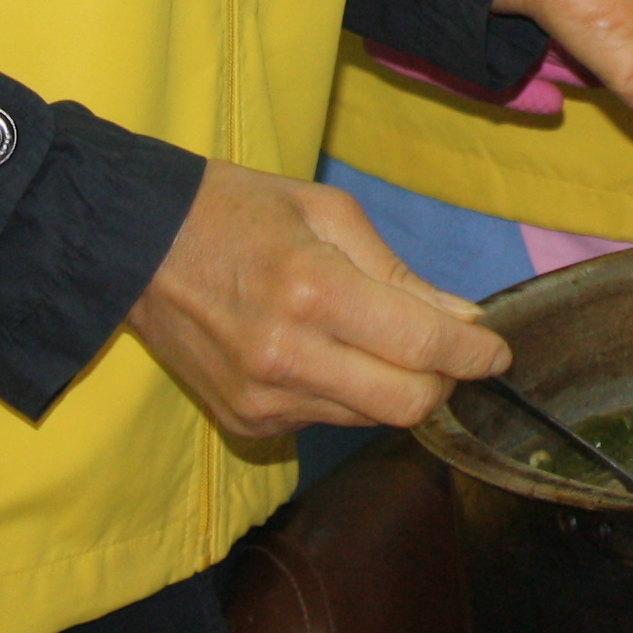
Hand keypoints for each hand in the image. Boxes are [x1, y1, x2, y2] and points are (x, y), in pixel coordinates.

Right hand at [126, 159, 509, 436]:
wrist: (134, 246)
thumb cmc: (239, 211)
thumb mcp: (328, 214)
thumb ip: (399, 274)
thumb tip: (463, 320)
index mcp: (312, 290)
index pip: (421, 346)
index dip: (473, 354)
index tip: (498, 352)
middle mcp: (286, 356)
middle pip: (404, 405)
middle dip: (442, 382)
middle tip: (450, 353)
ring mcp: (261, 399)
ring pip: (369, 418)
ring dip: (392, 386)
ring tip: (372, 338)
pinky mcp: (245, 422)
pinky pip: (325, 419)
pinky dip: (345, 392)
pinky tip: (322, 352)